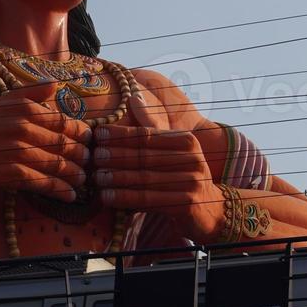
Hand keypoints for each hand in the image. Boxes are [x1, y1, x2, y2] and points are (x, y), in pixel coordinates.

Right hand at [0, 94, 90, 201]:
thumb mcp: (0, 103)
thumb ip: (30, 94)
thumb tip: (57, 85)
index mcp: (23, 108)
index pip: (64, 120)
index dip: (81, 133)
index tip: (88, 141)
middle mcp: (24, 127)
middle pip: (66, 143)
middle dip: (82, 155)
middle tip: (89, 163)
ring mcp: (20, 151)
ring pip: (60, 164)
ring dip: (76, 175)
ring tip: (82, 180)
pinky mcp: (14, 174)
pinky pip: (46, 183)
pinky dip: (62, 190)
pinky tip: (70, 195)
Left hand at [91, 123, 221, 237]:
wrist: (212, 209)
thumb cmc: (184, 176)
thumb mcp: (174, 149)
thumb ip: (153, 126)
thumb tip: (133, 97)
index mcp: (187, 141)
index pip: (148, 135)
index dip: (122, 134)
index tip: (99, 133)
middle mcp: (193, 159)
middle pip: (145, 156)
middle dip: (116, 155)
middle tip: (94, 155)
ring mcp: (192, 181)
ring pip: (145, 178)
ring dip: (117, 177)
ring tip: (96, 176)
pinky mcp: (187, 204)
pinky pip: (149, 199)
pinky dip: (125, 198)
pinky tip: (107, 197)